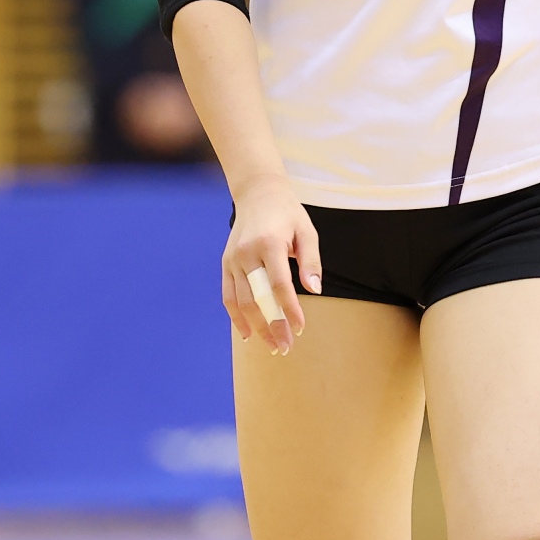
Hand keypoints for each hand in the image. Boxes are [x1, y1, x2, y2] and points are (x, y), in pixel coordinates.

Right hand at [223, 173, 320, 354]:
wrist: (258, 193)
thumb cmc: (287, 213)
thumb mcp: (307, 231)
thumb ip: (311, 261)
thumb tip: (314, 290)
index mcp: (269, 243)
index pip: (279, 284)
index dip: (290, 309)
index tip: (300, 328)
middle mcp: (247, 252)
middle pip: (258, 298)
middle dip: (272, 325)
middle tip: (286, 346)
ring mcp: (233, 259)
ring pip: (241, 301)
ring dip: (256, 326)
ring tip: (272, 345)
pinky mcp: (225, 264)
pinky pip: (228, 295)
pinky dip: (236, 317)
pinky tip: (247, 334)